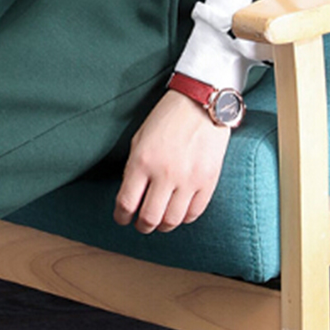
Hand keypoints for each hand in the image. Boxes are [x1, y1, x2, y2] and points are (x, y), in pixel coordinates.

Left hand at [114, 90, 229, 233]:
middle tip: (140, 225)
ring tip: (159, 223)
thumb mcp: (139, 141)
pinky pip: (195, 212)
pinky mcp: (209, 180)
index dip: (121, 217)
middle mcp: (165, 173)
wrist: (200, 103)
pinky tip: (179, 213)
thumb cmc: (166, 120)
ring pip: (172, 220)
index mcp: (141, 162)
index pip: (126, 203)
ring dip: (163, 226)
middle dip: (141, 226)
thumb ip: (134, 170)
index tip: (122, 219)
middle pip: (149, 218)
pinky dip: (184, 218)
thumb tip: (131, 199)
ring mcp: (189, 178)